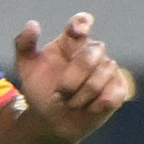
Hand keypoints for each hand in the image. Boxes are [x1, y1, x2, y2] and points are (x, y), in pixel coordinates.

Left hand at [10, 13, 131, 140]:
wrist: (51, 119)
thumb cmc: (41, 89)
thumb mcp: (26, 68)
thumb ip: (24, 45)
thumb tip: (32, 23)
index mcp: (71, 42)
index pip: (81, 23)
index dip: (82, 24)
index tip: (77, 32)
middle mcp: (93, 51)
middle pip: (89, 56)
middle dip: (70, 80)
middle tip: (60, 93)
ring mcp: (108, 68)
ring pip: (99, 79)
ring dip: (79, 97)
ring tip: (70, 102)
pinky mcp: (119, 88)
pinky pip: (111, 95)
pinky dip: (94, 106)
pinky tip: (88, 108)